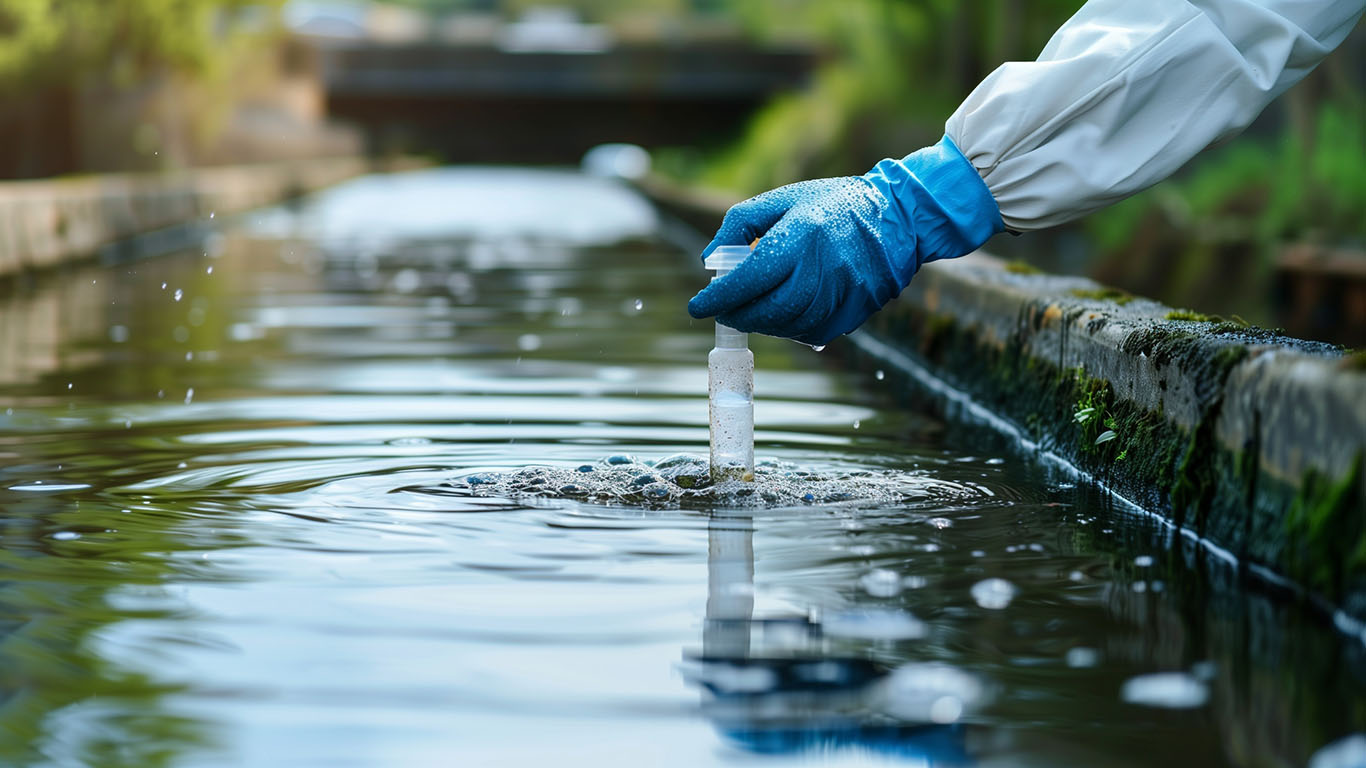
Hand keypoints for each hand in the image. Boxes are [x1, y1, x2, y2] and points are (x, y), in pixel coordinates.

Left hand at [687, 135, 1002, 345]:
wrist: (898, 217)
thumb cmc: (832, 204)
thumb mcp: (783, 199)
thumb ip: (739, 225)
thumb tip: (709, 261)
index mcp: (801, 235)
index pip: (748, 279)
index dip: (717, 298)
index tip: (697, 306)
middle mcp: (823, 268)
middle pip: (767, 309)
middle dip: (737, 315)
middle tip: (722, 312)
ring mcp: (843, 294)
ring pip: (788, 326)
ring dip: (761, 323)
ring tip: (750, 310)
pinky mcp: (855, 312)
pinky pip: (811, 332)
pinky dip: (788, 329)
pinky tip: (780, 314)